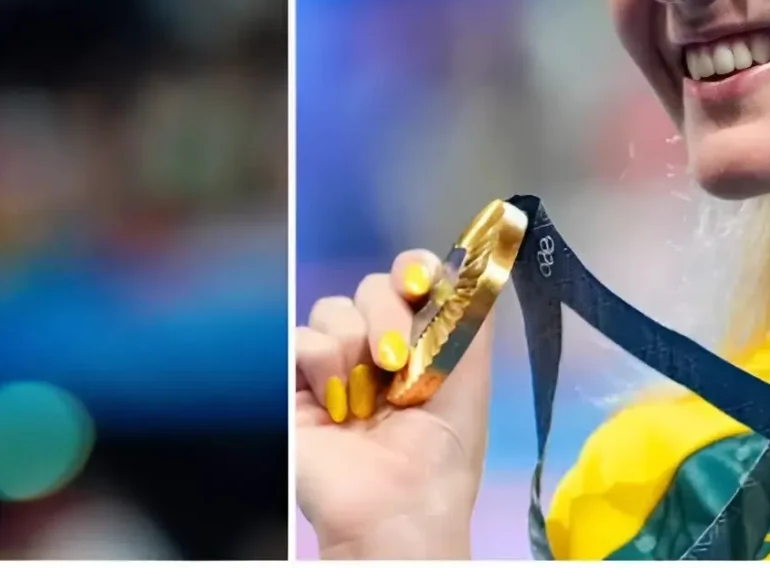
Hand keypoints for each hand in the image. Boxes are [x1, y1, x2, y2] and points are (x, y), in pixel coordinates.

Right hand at [295, 251, 492, 559]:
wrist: (398, 509)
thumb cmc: (443, 455)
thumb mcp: (472, 381)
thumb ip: (472, 317)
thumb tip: (474, 259)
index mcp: (419, 342)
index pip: (409, 276)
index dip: (412, 269)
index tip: (417, 285)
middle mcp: (376, 346)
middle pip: (370, 286)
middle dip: (386, 314)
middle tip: (396, 360)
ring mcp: (334, 365)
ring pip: (332, 309)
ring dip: (353, 347)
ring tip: (365, 400)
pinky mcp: (295, 385)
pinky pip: (298, 339)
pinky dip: (318, 365)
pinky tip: (336, 406)